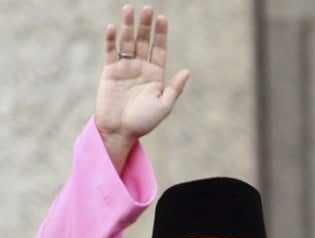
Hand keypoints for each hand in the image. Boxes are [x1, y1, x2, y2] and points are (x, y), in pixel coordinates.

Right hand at [95, 5, 189, 171]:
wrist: (120, 131)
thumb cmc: (144, 122)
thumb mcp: (164, 105)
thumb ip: (174, 88)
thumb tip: (187, 71)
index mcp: (156, 75)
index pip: (160, 50)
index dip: (161, 34)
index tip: (163, 19)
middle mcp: (141, 68)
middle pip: (144, 42)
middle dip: (145, 26)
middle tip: (147, 8)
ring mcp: (125, 68)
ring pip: (127, 42)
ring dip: (128, 26)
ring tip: (129, 9)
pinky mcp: (110, 71)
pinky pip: (110, 52)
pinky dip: (111, 40)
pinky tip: (113, 28)